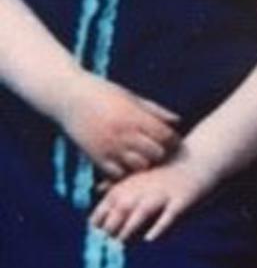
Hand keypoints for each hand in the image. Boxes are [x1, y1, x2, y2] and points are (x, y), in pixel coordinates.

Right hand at [58, 74, 180, 176]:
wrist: (68, 96)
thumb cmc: (103, 93)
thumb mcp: (131, 97)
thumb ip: (154, 111)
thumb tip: (177, 121)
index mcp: (135, 116)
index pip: (166, 136)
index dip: (172, 140)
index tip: (171, 141)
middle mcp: (124, 133)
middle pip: (156, 154)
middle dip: (160, 154)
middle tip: (159, 152)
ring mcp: (109, 147)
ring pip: (138, 167)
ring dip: (144, 165)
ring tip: (142, 158)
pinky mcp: (96, 157)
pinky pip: (117, 175)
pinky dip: (124, 173)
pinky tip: (124, 164)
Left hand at [90, 147, 213, 243]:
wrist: (200, 158)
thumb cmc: (167, 169)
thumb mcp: (139, 173)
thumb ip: (118, 182)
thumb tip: (98, 188)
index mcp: (130, 184)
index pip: (105, 207)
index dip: (98, 224)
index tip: (100, 236)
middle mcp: (143, 189)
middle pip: (120, 211)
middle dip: (111, 229)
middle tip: (109, 244)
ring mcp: (163, 194)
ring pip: (141, 213)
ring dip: (129, 228)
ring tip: (123, 243)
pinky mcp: (182, 201)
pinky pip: (168, 216)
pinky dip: (158, 227)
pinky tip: (150, 239)